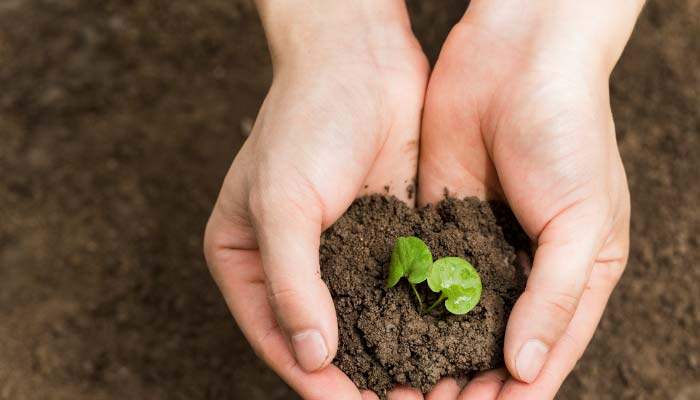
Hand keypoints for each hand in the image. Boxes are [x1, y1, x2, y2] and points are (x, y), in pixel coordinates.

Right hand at [203, 1, 428, 398]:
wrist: (358, 60)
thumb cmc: (304, 121)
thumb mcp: (281, 203)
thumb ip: (292, 285)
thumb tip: (312, 358)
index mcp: (246, 259)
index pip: (277, 338)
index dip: (314, 380)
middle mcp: (291, 263)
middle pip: (322, 338)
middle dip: (359, 374)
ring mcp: (339, 250)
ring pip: (364, 319)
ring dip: (393, 352)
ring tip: (429, 386)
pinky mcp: (383, 234)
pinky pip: (396, 287)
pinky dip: (415, 315)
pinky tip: (444, 339)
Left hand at [418, 1, 641, 397]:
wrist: (515, 59)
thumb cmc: (568, 131)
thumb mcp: (582, 220)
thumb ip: (556, 297)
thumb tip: (528, 369)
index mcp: (573, 273)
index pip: (543, 354)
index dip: (513, 394)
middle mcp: (524, 268)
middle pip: (492, 347)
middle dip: (463, 383)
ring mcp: (478, 246)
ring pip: (452, 320)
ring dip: (429, 354)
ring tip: (396, 387)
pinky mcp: (438, 221)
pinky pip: (423, 276)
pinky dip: (406, 309)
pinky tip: (382, 334)